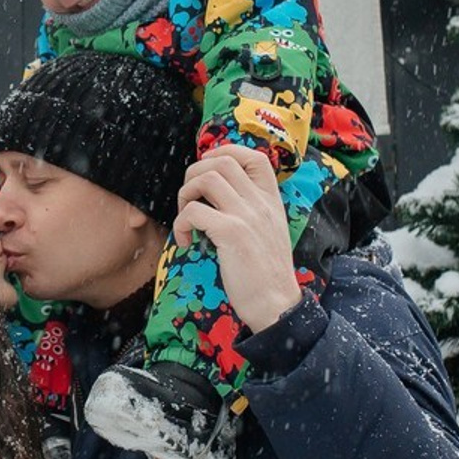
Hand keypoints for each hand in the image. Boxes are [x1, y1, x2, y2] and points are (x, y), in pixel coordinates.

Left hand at [173, 144, 301, 333]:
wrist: (277, 305)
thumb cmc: (266, 274)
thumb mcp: (267, 233)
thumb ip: (251, 212)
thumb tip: (219, 198)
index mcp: (272, 201)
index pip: (253, 156)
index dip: (224, 154)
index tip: (206, 172)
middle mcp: (261, 203)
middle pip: (222, 161)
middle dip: (195, 174)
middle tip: (189, 201)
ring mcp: (247, 216)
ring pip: (206, 178)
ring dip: (185, 194)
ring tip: (186, 219)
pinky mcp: (232, 234)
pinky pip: (194, 211)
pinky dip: (181, 223)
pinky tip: (185, 242)